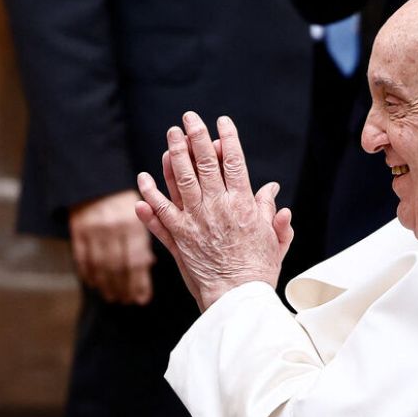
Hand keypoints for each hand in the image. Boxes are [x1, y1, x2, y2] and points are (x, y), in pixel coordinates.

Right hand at [69, 189, 155, 304]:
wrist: (97, 179)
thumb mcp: (139, 212)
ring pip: (100, 266)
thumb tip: (147, 265)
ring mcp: (94, 231)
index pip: (136, 261)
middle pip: (118, 267)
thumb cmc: (123, 199)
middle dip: (124, 288)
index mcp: (132, 225)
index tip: (142, 298)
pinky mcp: (78, 231)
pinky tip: (95, 284)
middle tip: (127, 300)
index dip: (139, 283)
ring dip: (107, 285)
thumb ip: (143, 237)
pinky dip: (89, 274)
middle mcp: (113, 229)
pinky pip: (82, 258)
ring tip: (113, 296)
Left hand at [135, 112, 293, 310]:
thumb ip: (271, 213)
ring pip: (180, 180)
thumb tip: (273, 191)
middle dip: (196, 137)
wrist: (237, 297)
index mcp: (242, 203)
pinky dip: (150, 194)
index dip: (227, 139)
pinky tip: (143, 178)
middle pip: (203, 163)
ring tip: (171, 136)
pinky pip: (160, 212)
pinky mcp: (177, 238)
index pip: (233, 162)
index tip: (222, 122)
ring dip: (174, 155)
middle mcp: (215, 206)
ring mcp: (194, 220)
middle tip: (189, 119)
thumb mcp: (274, 239)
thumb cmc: (258, 271)